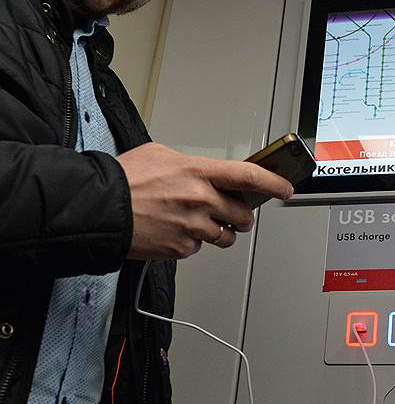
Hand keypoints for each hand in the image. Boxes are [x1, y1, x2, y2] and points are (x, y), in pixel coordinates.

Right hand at [117, 143, 293, 258]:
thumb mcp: (160, 155)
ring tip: (197, 223)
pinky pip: (199, 248)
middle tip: (235, 216)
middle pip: (243, 215)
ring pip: (225, 237)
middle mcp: (201, 199)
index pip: (250, 177)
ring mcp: (193, 226)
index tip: (286, 189)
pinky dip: (192, 242)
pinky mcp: (182, 247)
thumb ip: (190, 164)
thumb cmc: (125, 180)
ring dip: (219, 232)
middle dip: (242, 218)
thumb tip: (204, 171)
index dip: (274, 184)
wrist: (99, 208)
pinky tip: (174, 231)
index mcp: (199, 172)